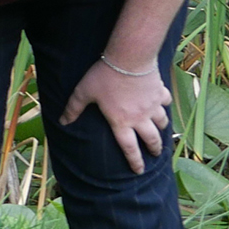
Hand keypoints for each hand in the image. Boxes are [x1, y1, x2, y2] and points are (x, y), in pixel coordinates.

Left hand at [58, 58, 171, 173]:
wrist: (129, 58)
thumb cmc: (104, 76)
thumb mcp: (84, 92)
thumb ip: (73, 108)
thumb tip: (62, 122)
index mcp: (121, 122)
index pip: (129, 148)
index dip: (134, 162)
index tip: (139, 171)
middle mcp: (140, 118)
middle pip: (151, 139)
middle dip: (154, 149)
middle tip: (155, 154)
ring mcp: (153, 105)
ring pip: (162, 122)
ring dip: (161, 129)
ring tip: (160, 131)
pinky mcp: (160, 92)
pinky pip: (166, 102)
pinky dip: (165, 104)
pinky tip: (162, 103)